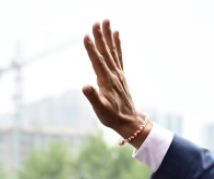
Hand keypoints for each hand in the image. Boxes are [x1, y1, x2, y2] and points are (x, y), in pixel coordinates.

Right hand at [82, 20, 149, 142]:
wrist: (129, 121)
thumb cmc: (112, 116)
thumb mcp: (100, 109)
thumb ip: (93, 97)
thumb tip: (85, 86)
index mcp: (106, 81)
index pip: (97, 61)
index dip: (91, 48)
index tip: (86, 35)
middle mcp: (113, 74)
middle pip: (105, 52)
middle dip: (100, 36)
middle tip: (97, 22)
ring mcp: (118, 73)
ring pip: (112, 51)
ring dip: (108, 35)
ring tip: (106, 21)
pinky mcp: (120, 74)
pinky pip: (118, 55)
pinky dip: (117, 44)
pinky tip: (116, 34)